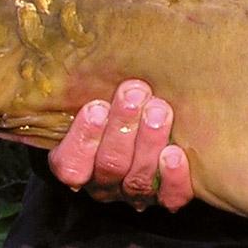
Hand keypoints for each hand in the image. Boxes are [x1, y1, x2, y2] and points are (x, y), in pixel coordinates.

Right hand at [47, 78, 193, 211]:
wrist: (151, 124)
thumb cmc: (117, 105)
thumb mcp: (96, 96)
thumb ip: (88, 87)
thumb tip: (86, 50)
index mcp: (78, 164)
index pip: (70, 164)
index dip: (82, 138)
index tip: (96, 107)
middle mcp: (104, 183)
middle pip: (109, 165)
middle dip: (122, 128)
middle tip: (134, 94)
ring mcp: (135, 192)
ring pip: (138, 178)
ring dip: (148, 142)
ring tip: (159, 110)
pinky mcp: (166, 197)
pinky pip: (169, 197)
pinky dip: (173, 177)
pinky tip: (176, 153)